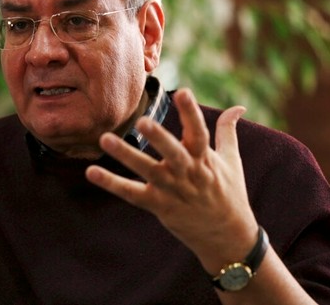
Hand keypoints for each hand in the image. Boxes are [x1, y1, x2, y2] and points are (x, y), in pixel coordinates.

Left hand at [85, 88, 257, 272]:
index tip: (182, 92)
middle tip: (142, 120)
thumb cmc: (229, 193)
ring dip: (126, 155)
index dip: (191, 113)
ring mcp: (172, 190)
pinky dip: (112, 184)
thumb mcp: (232, 161)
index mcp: (205, 159)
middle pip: (173, 153)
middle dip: (159, 137)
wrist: (227, 237)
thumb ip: (228, 131)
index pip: (199, 133)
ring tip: (105, 139)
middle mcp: (188, 173)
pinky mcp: (158, 205)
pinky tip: (92, 172)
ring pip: (147, 171)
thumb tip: (238, 107)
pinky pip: (132, 194)